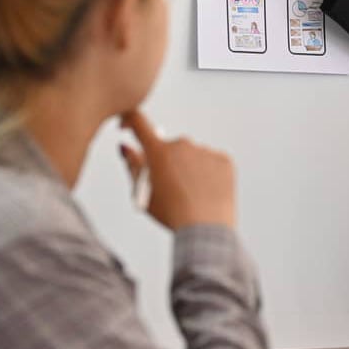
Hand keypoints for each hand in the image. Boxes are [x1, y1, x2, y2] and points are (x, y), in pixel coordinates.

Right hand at [119, 110, 235, 230]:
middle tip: (170, 186)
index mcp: (158, 151)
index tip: (127, 126)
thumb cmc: (170, 213)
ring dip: (189, 168)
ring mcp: (205, 151)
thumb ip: (133, 166)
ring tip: (191, 194)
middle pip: (169, 147)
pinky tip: (206, 191)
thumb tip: (125, 146)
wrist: (204, 228)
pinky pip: (212, 162)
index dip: (129, 121)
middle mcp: (182, 145)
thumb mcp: (143, 193)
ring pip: (192, 156)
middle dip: (167, 161)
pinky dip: (208, 173)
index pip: (139, 123)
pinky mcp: (223, 160)